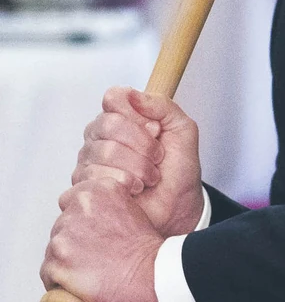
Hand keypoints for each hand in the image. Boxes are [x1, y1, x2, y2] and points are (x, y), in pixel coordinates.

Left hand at [41, 177, 162, 301]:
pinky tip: (77, 285)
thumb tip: (95, 216)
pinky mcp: (56, 263)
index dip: (81, 220)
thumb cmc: (147, 250)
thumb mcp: (132, 207)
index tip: (90, 232)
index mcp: (97, 190)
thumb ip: (109, 203)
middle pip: (62, 226)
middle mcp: (77, 209)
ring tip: (89, 272)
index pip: (71, 201)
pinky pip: (48, 273)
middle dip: (74, 241)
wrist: (153, 275)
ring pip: (54, 250)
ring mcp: (64, 237)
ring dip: (66, 261)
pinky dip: (59, 281)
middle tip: (94, 256)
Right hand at [75, 86, 203, 237]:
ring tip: (150, 177)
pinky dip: (125, 182)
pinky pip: (96, 176)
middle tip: (157, 158)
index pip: (114, 98)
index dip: (138, 115)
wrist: (179, 206)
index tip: (156, 130)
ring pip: (104, 151)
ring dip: (138, 167)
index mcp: (121, 116)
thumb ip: (161, 105)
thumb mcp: (182, 129)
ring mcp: (89, 160)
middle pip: (109, 123)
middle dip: (142, 144)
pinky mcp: (85, 185)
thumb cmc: (178, 169)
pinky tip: (135, 189)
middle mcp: (100, 135)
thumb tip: (132, 95)